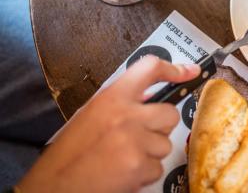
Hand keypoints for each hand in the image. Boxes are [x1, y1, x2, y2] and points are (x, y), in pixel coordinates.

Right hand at [18, 56, 199, 192]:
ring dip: (150, 153)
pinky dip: (144, 172)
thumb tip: (150, 101)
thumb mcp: (91, 114)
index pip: (150, 69)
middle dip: (160, 126)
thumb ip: (121, 103)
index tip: (191, 71)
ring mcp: (136, 141)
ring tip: (123, 158)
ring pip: (165, 144)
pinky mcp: (140, 166)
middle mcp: (127, 116)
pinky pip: (158, 167)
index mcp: (112, 98)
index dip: (175, 69)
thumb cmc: (70, 152)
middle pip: (170, 113)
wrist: (54, 185)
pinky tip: (123, 172)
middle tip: (139, 136)